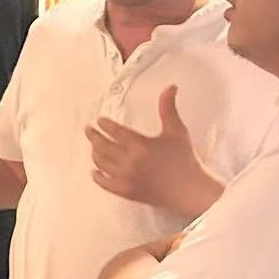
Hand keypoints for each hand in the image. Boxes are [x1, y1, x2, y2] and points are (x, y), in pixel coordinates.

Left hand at [86, 86, 221, 219]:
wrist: (190, 191)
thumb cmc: (185, 160)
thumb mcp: (177, 131)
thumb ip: (168, 108)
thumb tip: (170, 87)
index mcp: (140, 144)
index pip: (114, 131)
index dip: (104, 124)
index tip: (99, 120)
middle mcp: (130, 161)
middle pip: (102, 146)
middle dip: (93, 136)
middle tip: (88, 129)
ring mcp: (127, 177)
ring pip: (101, 163)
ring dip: (95, 153)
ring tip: (93, 146)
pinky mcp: (127, 192)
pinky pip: (105, 183)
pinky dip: (97, 176)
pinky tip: (95, 171)